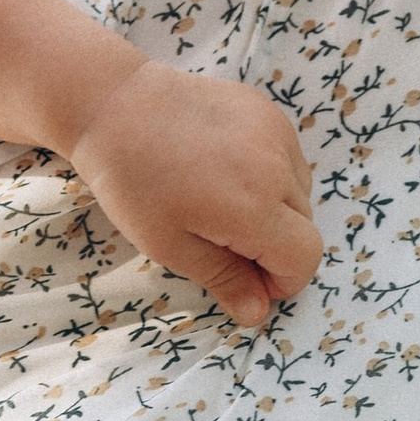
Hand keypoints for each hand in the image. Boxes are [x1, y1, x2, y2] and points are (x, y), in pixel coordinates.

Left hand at [68, 63, 322, 328]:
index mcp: (252, 206)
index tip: (248, 280)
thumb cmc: (132, 183)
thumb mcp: (169, 244)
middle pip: (304, 226)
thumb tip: (258, 313)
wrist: (115, 106)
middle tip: (222, 239)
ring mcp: (275, 133)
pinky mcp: (268, 112)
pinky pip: (288, 159)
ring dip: (275, 209)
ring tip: (220, 199)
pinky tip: (226, 168)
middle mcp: (275, 167)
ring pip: (299, 192)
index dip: (281, 280)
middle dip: (274, 245)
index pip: (304, 257)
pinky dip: (270, 174)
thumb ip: (223, 278)